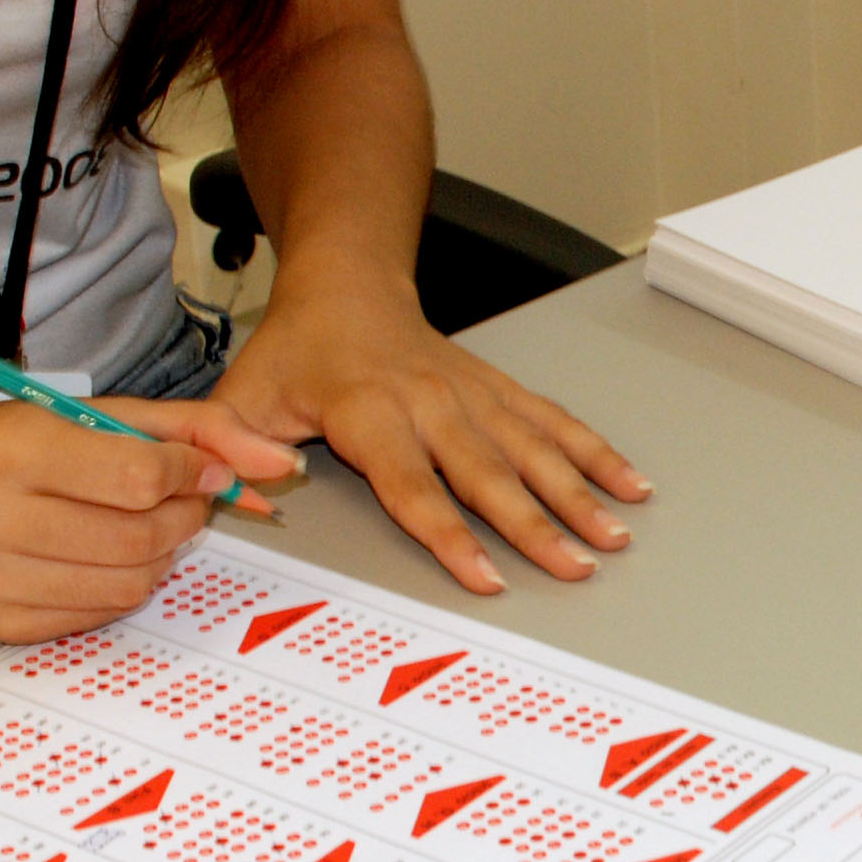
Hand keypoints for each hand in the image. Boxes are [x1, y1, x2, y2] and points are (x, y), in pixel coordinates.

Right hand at [0, 395, 294, 642]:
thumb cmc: (5, 443)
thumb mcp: (93, 412)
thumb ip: (195, 428)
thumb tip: (278, 463)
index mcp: (10, 447)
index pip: (141, 476)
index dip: (192, 473)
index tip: (201, 467)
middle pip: (142, 536)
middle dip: (184, 516)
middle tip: (181, 498)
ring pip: (130, 583)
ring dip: (162, 555)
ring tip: (142, 523)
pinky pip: (100, 614)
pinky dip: (123, 585)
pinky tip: (100, 554)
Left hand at [215, 264, 647, 593]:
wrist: (348, 283)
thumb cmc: (297, 351)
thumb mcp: (244, 394)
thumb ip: (232, 445)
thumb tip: (248, 491)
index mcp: (368, 409)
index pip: (413, 484)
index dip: (451, 535)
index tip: (488, 578)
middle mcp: (429, 399)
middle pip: (489, 472)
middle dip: (536, 524)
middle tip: (575, 568)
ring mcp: (472, 392)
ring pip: (533, 446)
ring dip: (578, 493)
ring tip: (615, 536)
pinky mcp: (498, 388)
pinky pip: (553, 421)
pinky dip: (594, 451)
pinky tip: (628, 484)